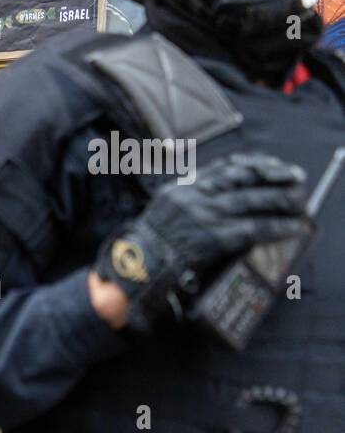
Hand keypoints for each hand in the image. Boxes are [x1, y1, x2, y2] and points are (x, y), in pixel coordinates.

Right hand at [94, 152, 308, 331]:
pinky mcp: (214, 238)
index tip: (271, 164)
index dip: (253, 164)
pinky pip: (253, 228)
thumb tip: (216, 194)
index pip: (224, 167)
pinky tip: (290, 227)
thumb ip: (186, 199)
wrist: (135, 268)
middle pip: (243, 179)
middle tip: (295, 177)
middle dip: (274, 177)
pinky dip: (275, 226)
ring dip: (281, 200)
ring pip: (252, 200)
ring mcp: (204, 217)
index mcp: (180, 189)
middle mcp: (193, 197)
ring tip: (299, 202)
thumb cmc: (147, 245)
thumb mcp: (162, 211)